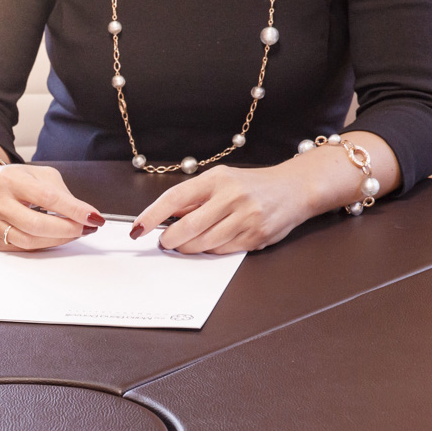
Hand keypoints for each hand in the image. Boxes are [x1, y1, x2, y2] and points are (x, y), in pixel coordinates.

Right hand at [0, 163, 105, 251]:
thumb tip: (84, 214)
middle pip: (37, 224)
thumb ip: (60, 192)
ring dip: (58, 240)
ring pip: (30, 241)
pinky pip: (22, 249)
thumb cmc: (12, 181)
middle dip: (68, 229)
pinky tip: (54, 238)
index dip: (73, 210)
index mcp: (10, 179)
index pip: (47, 198)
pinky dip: (43, 245)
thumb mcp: (37, 174)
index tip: (93, 216)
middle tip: (86, 228)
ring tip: (74, 233)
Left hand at [132, 164, 315, 254]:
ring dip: (189, 248)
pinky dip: (211, 251)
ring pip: (204, 244)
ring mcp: (245, 217)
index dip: (152, 215)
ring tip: (185, 244)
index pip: (175, 198)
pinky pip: (222, 251)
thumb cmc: (250, 186)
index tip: (138, 228)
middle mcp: (231, 196)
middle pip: (188, 227)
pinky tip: (212, 243)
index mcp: (216, 179)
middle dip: (170, 240)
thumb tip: (162, 217)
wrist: (293, 189)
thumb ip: (194, 198)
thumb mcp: (220, 181)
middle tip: (165, 243)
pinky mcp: (256, 236)